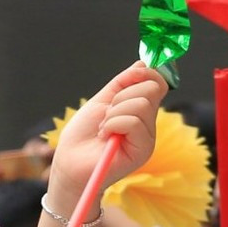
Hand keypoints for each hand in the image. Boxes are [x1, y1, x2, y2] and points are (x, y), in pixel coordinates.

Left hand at [45, 64, 167, 207]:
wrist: (69, 163)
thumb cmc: (82, 135)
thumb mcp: (101, 102)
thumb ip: (122, 83)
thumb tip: (143, 63)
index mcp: (140, 110)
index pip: (158, 82)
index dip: (146, 73)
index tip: (129, 76)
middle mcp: (148, 123)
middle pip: (152, 89)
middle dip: (123, 95)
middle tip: (107, 113)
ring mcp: (148, 137)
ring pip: (142, 104)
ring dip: (114, 112)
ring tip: (104, 128)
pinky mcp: (143, 150)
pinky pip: (134, 122)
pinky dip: (113, 124)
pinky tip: (105, 137)